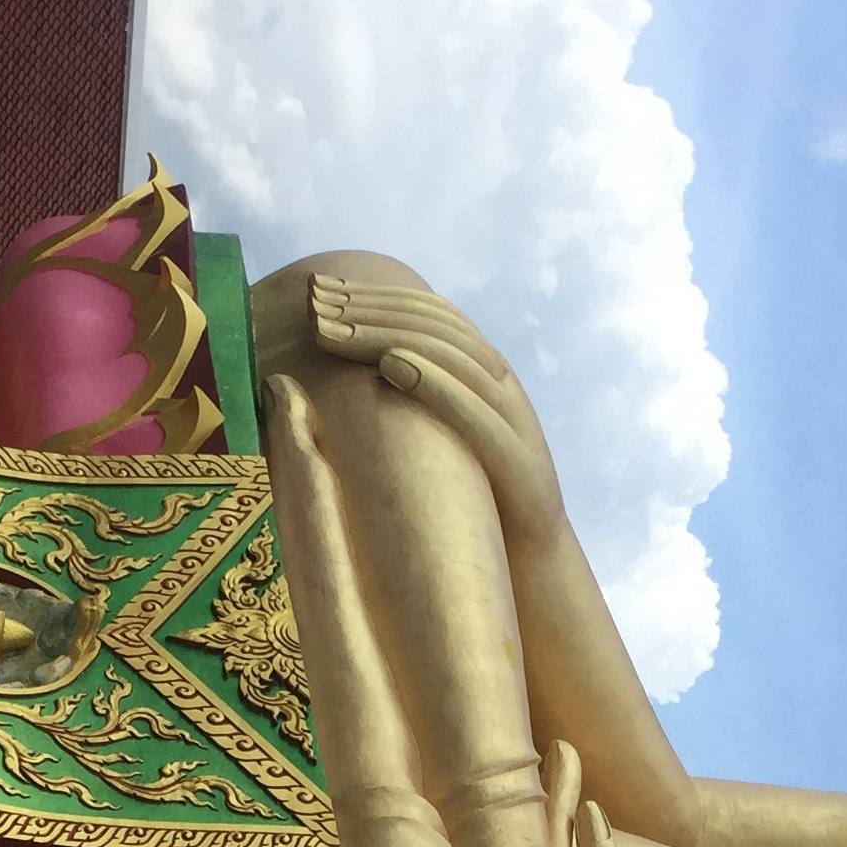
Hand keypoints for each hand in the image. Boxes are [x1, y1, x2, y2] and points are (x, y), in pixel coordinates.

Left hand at [307, 275, 568, 545]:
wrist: (531, 556)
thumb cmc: (474, 496)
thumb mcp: (439, 436)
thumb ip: (414, 398)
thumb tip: (354, 371)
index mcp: (483, 371)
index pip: (428, 313)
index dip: (374, 296)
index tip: (319, 290)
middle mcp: (500, 382)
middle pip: (433, 325)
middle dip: (370, 308)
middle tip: (315, 303)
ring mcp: (513, 416)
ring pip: (450, 355)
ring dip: (387, 335)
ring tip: (335, 330)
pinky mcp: (517, 458)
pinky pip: (475, 410)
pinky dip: (434, 382)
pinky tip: (391, 366)